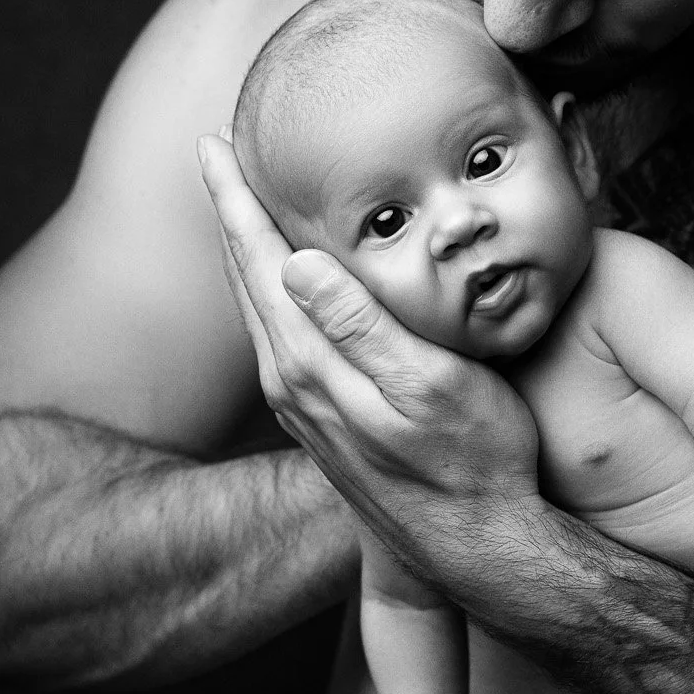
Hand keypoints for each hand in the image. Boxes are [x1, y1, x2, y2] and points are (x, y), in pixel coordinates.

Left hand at [198, 132, 539, 560]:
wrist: (480, 551)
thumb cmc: (476, 464)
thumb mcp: (432, 386)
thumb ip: (363, 325)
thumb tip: (299, 262)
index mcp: (310, 364)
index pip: (259, 260)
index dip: (236, 197)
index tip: (213, 142)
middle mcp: (291, 384)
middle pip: (247, 278)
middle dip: (230, 211)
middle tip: (216, 151)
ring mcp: (303, 408)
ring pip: (260, 308)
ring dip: (246, 249)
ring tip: (242, 201)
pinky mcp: (323, 423)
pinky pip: (278, 335)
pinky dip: (269, 290)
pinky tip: (286, 281)